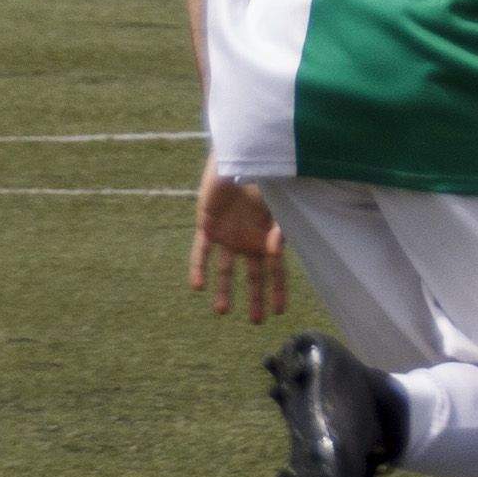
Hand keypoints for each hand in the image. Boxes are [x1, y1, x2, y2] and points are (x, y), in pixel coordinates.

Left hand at [187, 167, 287, 321]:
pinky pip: (201, 251)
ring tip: (222, 312)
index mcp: (269, 237)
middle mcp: (249, 240)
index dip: (278, 291)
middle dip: (255, 298)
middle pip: (253, 275)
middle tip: (257, 321)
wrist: (238, 155)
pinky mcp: (207, 226)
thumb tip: (275, 253)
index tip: (280, 312)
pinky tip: (197, 286)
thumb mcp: (279, 204)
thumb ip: (279, 228)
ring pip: (226, 269)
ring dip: (224, 290)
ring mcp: (228, 234)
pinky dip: (199, 268)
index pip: (276, 271)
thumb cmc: (265, 177)